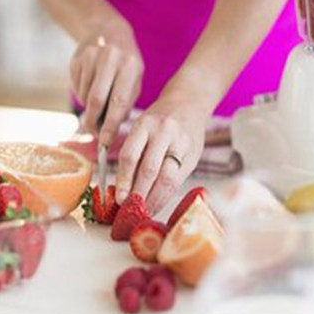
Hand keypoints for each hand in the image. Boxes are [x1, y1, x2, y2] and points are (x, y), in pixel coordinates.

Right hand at [70, 20, 143, 146]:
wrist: (109, 31)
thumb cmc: (126, 65)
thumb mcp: (134, 80)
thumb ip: (125, 104)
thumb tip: (110, 131)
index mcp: (130, 66)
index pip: (118, 102)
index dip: (110, 125)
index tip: (105, 143)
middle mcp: (110, 59)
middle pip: (96, 100)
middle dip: (93, 122)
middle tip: (95, 133)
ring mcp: (91, 56)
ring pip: (84, 95)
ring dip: (88, 108)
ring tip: (97, 106)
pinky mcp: (77, 58)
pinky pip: (76, 87)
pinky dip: (82, 96)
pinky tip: (90, 89)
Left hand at [116, 92, 209, 213]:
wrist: (189, 103)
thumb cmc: (160, 120)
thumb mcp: (143, 127)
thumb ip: (135, 152)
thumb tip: (123, 187)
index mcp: (145, 124)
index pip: (130, 156)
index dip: (123, 180)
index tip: (119, 199)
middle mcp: (164, 132)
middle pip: (149, 169)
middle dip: (138, 194)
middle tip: (130, 210)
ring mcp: (182, 143)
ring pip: (166, 178)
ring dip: (154, 199)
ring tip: (144, 211)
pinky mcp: (194, 155)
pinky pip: (178, 180)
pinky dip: (166, 196)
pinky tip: (158, 203)